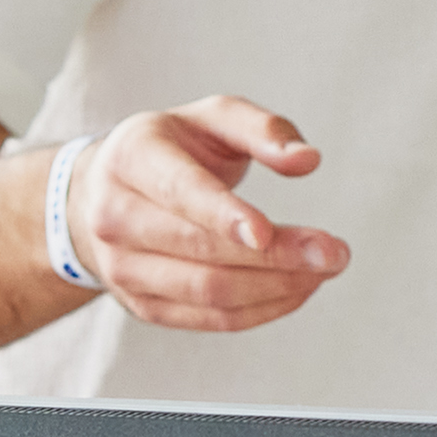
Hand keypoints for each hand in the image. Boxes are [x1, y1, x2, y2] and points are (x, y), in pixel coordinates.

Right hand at [67, 98, 349, 333]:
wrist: (101, 195)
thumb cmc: (169, 150)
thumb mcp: (210, 118)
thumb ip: (262, 129)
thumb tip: (307, 160)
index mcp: (131, 157)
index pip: (179, 192)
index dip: (223, 215)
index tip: (268, 231)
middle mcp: (115, 216)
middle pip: (202, 250)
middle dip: (276, 256)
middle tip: (335, 252)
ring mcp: (123, 268)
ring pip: (209, 292)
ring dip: (277, 287)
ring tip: (323, 270)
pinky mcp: (143, 307)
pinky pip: (211, 319)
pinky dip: (263, 309)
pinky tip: (297, 289)